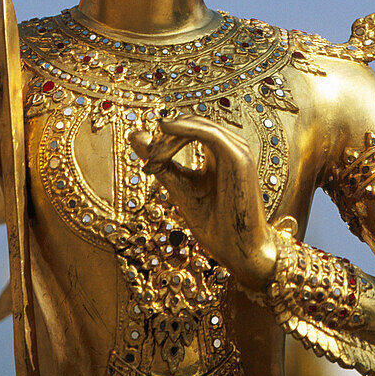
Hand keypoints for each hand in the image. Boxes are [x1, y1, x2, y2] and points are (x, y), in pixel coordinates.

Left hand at [130, 114, 277, 290]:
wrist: (239, 252)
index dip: (165, 139)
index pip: (189, 129)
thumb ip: (161, 163)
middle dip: (165, 137)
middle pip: (191, 123)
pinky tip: (166, 131)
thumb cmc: (214, 224)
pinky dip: (184, 131)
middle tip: (150, 160)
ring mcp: (237, 150)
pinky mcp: (238, 158)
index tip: (149, 163)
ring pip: (198, 125)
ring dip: (170, 137)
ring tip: (155, 159)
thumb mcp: (180, 188)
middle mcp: (232, 146)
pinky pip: (208, 134)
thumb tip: (135, 135)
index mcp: (220, 152)